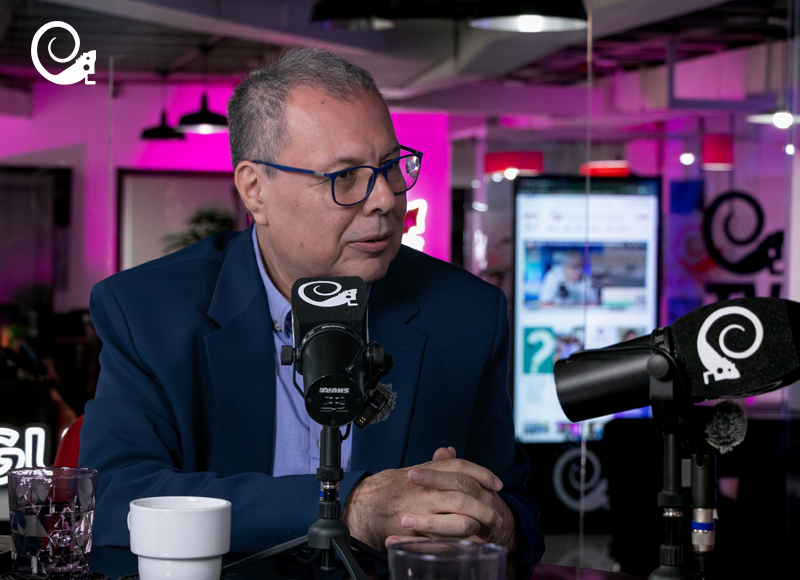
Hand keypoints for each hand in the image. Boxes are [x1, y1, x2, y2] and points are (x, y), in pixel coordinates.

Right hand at [342, 447, 515, 552]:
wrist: (368, 506)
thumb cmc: (396, 488)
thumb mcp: (416, 471)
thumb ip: (436, 464)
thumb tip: (450, 451)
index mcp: (428, 472)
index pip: (461, 467)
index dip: (483, 474)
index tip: (497, 484)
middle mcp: (426, 489)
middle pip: (464, 493)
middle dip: (485, 505)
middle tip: (497, 514)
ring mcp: (423, 511)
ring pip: (459, 518)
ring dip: (478, 522)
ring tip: (489, 528)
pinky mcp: (419, 531)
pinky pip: (446, 537)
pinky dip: (462, 539)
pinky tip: (473, 540)